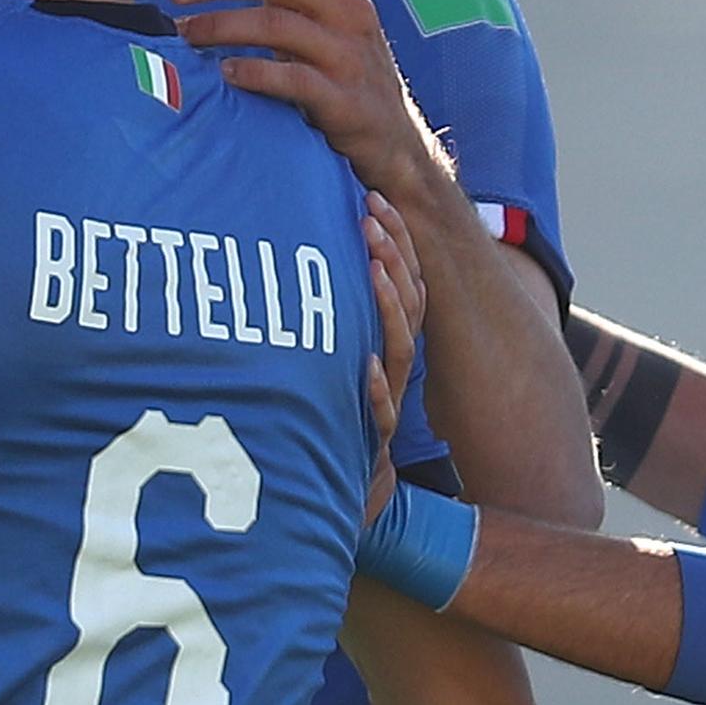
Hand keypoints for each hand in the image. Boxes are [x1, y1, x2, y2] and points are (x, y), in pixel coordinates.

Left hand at [166, 0, 449, 203]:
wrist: (389, 136)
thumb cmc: (335, 59)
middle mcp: (349, 6)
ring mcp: (350, 53)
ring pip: (277, 24)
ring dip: (220, 26)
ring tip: (184, 37)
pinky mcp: (345, 99)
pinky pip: (293, 79)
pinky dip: (253, 72)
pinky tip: (223, 74)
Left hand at [362, 192, 424, 523]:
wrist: (355, 505)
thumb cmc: (332, 430)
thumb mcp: (331, 368)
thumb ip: (329, 325)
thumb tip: (300, 268)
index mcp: (389, 349)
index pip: (402, 285)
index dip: (394, 243)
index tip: (373, 200)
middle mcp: (392, 371)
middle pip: (405, 305)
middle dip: (392, 256)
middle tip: (371, 211)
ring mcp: (384, 405)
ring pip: (396, 349)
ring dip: (385, 306)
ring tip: (372, 266)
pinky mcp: (370, 445)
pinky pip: (376, 416)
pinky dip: (372, 392)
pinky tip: (363, 369)